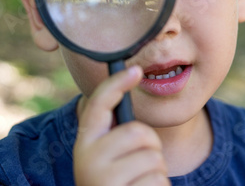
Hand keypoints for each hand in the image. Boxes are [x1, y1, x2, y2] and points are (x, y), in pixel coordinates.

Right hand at [73, 66, 170, 185]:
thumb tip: (132, 80)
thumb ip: (116, 133)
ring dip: (156, 173)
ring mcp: (104, 179)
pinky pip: (159, 181)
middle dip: (151, 147)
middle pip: (140, 132)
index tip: (135, 69)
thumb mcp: (108, 157)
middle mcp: (88, 159)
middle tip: (139, 166)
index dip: (117, 83)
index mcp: (85, 144)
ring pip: (154, 158)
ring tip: (138, 185)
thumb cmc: (115, 183)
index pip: (98, 104)